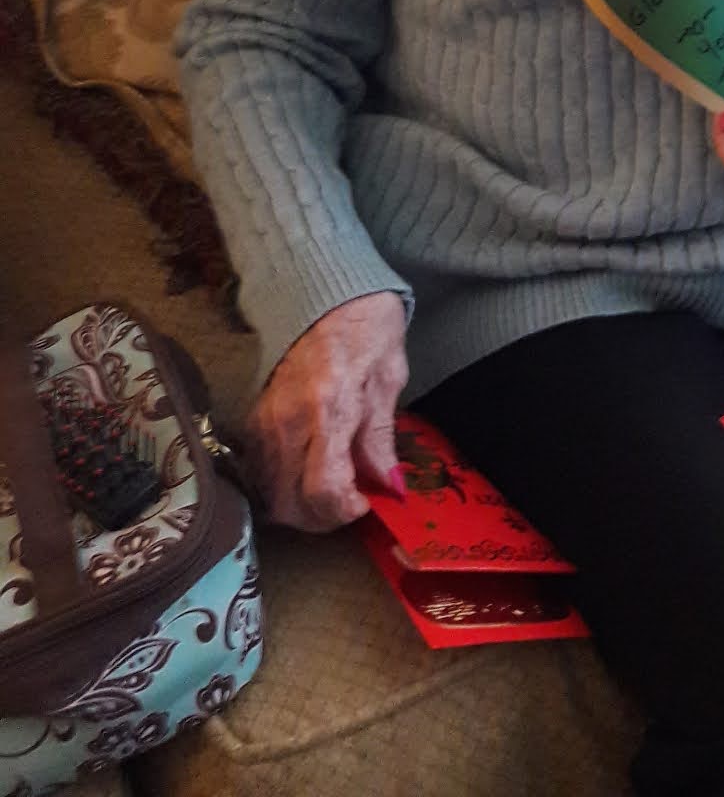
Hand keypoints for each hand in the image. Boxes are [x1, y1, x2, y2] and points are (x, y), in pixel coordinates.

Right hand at [245, 292, 407, 532]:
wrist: (322, 289)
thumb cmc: (366, 327)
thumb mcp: (388, 376)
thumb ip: (382, 436)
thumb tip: (389, 486)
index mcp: (328, 408)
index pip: (323, 489)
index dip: (346, 510)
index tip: (366, 501)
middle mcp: (287, 421)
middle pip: (289, 505)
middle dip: (322, 518)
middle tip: (350, 502)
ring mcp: (263, 422)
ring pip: (268, 496)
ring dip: (299, 507)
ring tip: (331, 490)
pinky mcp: (252, 419)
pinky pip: (258, 473)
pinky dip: (280, 487)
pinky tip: (307, 473)